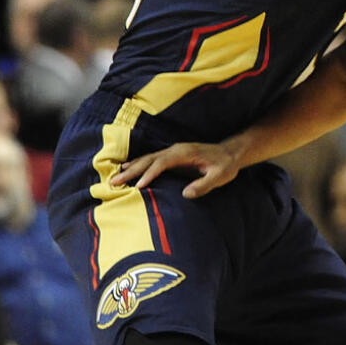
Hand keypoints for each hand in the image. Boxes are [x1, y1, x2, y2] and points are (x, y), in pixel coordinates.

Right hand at [110, 142, 242, 198]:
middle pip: (150, 159)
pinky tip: (127, 169)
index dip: (150, 173)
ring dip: (131, 168)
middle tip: (114, 181)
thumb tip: (186, 194)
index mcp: (185, 153)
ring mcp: (173, 152)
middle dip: (132, 170)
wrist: (231, 153)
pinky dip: (138, 164)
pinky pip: (152, 160)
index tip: (139, 186)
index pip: (163, 162)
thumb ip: (204, 184)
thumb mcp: (220, 176)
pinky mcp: (173, 156)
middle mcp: (176, 150)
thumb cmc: (225, 165)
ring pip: (148, 158)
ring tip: (115, 177)